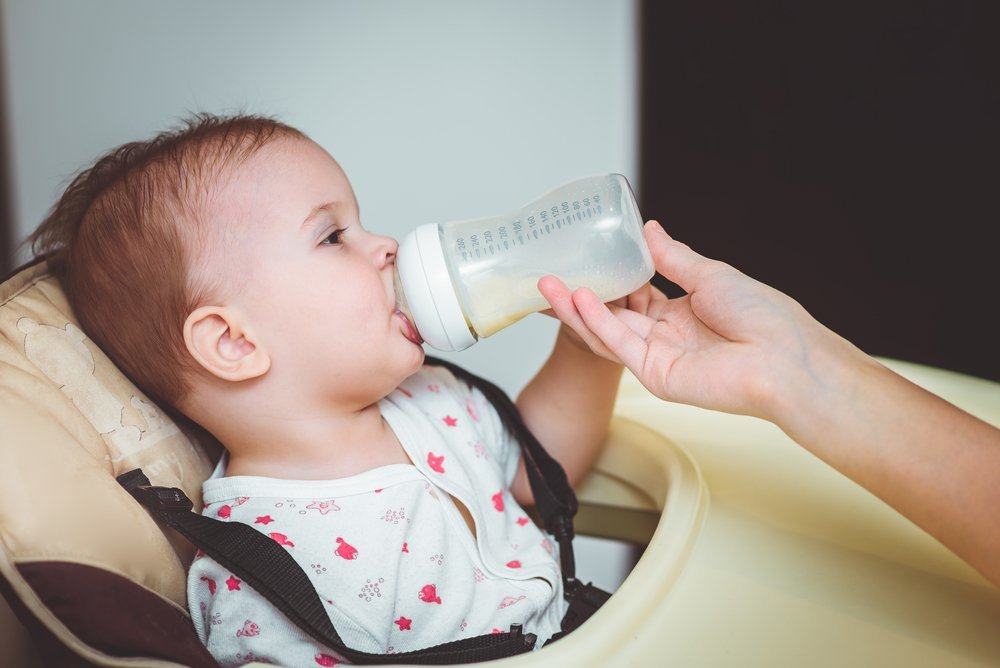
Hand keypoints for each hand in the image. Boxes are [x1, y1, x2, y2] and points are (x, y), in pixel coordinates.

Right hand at [537, 220, 856, 420]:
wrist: (785, 357)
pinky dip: (597, 323)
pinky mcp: (655, 375)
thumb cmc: (763, 317)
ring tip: (547, 284)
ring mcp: (657, 357)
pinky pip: (619, 346)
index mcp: (680, 313)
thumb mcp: (711, 274)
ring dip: (575, 309)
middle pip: (610, 315)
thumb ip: (673, 258)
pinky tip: (580, 299)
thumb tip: (648, 229)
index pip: (631, 295)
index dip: (605, 280)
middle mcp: (665, 336)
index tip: (577, 261)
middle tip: (546, 275)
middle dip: (577, 295)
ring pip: (606, 331)